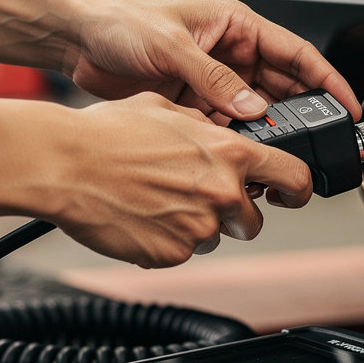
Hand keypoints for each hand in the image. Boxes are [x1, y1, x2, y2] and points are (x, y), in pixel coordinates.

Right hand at [47, 93, 312, 266]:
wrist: (65, 165)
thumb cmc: (107, 133)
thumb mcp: (168, 109)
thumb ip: (206, 126)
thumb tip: (218, 132)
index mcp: (230, 153)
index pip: (295, 177)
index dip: (298, 189)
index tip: (291, 195)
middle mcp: (223, 192)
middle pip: (253, 220)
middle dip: (233, 213)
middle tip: (196, 197)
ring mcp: (199, 227)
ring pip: (215, 236)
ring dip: (196, 225)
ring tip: (158, 201)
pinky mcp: (172, 254)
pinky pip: (182, 252)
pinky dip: (166, 241)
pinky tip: (141, 217)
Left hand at [66, 0, 360, 122]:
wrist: (78, 37)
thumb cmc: (122, 20)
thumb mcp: (173, 45)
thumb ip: (214, 80)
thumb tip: (251, 107)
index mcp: (236, 26)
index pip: (296, 53)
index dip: (327, 80)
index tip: (347, 106)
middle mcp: (229, 52)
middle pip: (279, 87)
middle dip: (296, 114)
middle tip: (311, 141)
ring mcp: (211, 80)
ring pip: (251, 111)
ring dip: (258, 131)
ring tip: (266, 151)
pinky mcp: (192, 101)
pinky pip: (222, 124)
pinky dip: (228, 139)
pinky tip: (230, 150)